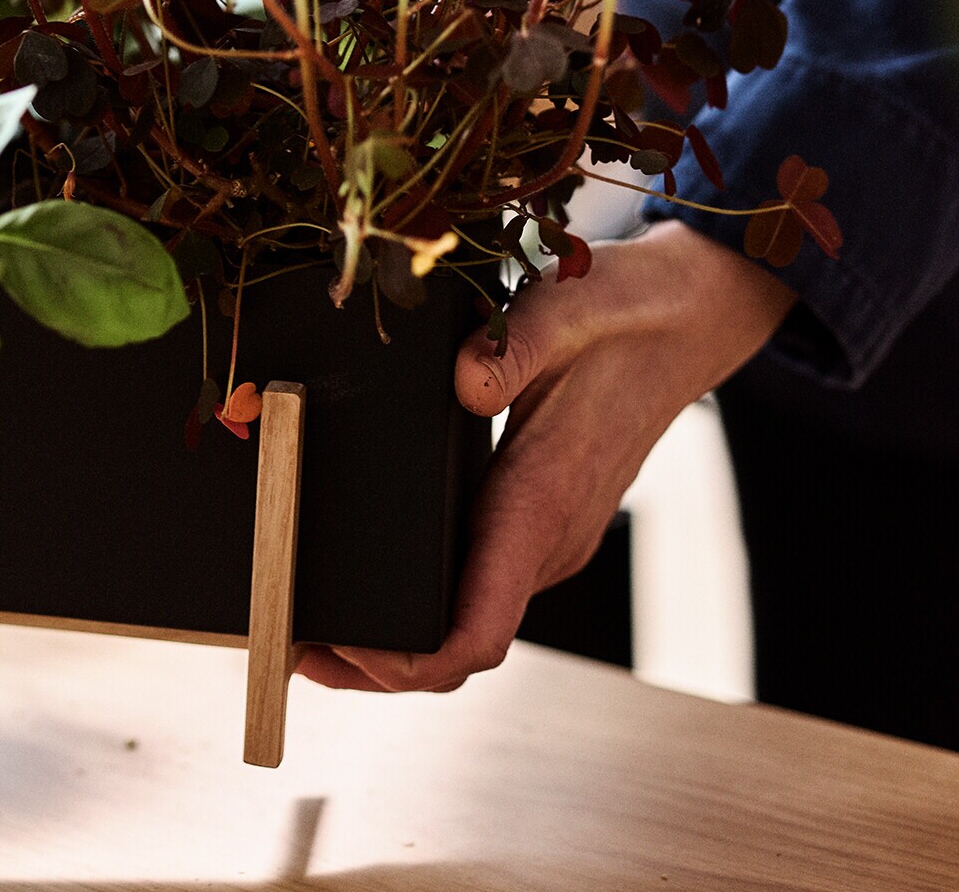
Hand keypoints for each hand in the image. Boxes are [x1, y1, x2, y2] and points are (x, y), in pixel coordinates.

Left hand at [296, 221, 792, 694]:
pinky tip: (370, 581)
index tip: (339, 649)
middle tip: (287, 639)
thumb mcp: (561, 311)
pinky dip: (420, 604)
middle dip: (376, 663)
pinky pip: (475, 586)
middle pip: (458, 644)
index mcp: (541, 502)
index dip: (407, 660)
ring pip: (466, 621)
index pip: (479, 629)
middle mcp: (546, 539)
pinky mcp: (539, 520)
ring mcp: (545, 537)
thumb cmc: (620, 315)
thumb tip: (462, 383)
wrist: (686, 318)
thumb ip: (509, 348)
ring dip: (393, 640)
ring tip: (308, 620)